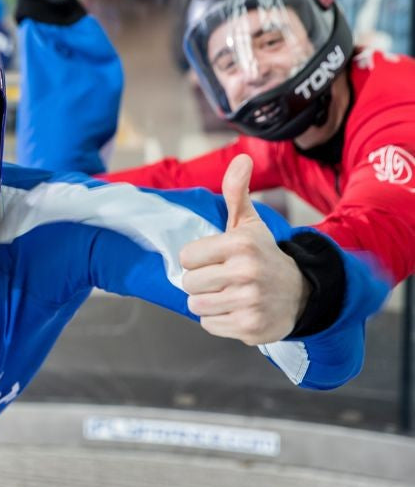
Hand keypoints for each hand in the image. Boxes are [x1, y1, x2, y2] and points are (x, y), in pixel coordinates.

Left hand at [179, 154, 310, 345]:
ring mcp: (249, 302)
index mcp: (240, 244)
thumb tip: (242, 158)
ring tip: (228, 293)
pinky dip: (218, 319)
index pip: (187, 256)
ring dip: (207, 301)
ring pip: (196, 306)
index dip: (197, 258)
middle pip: (189, 284)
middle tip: (221, 278)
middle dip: (201, 282)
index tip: (214, 258)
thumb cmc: (263, 254)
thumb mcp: (248, 223)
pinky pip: (209, 324)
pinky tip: (236, 309)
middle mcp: (246, 272)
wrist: (300, 293)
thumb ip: (236, 191)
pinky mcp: (251, 327)